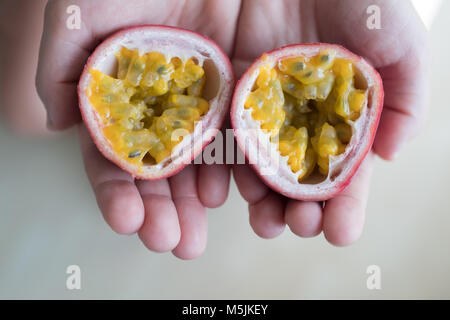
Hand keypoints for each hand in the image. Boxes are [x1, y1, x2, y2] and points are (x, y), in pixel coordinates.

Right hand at [36, 0, 240, 258]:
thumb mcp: (83, 9)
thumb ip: (61, 64)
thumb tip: (54, 124)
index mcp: (123, 99)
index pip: (114, 158)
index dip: (118, 192)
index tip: (127, 221)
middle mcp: (163, 109)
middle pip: (161, 173)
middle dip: (164, 212)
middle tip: (172, 244)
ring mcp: (205, 104)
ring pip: (204, 165)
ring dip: (202, 204)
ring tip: (202, 232)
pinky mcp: (243, 92)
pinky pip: (245, 137)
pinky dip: (244, 169)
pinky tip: (243, 193)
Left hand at [232, 0, 428, 244]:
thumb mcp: (397, 38)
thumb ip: (405, 96)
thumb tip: (392, 155)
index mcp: (336, 111)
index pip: (341, 168)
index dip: (343, 203)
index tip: (340, 233)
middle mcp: (296, 114)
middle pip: (294, 173)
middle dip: (295, 207)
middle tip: (294, 228)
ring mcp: (257, 102)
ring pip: (254, 162)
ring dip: (256, 198)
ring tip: (261, 221)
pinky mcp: (222, 87)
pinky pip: (216, 129)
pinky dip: (219, 162)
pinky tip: (220, 189)